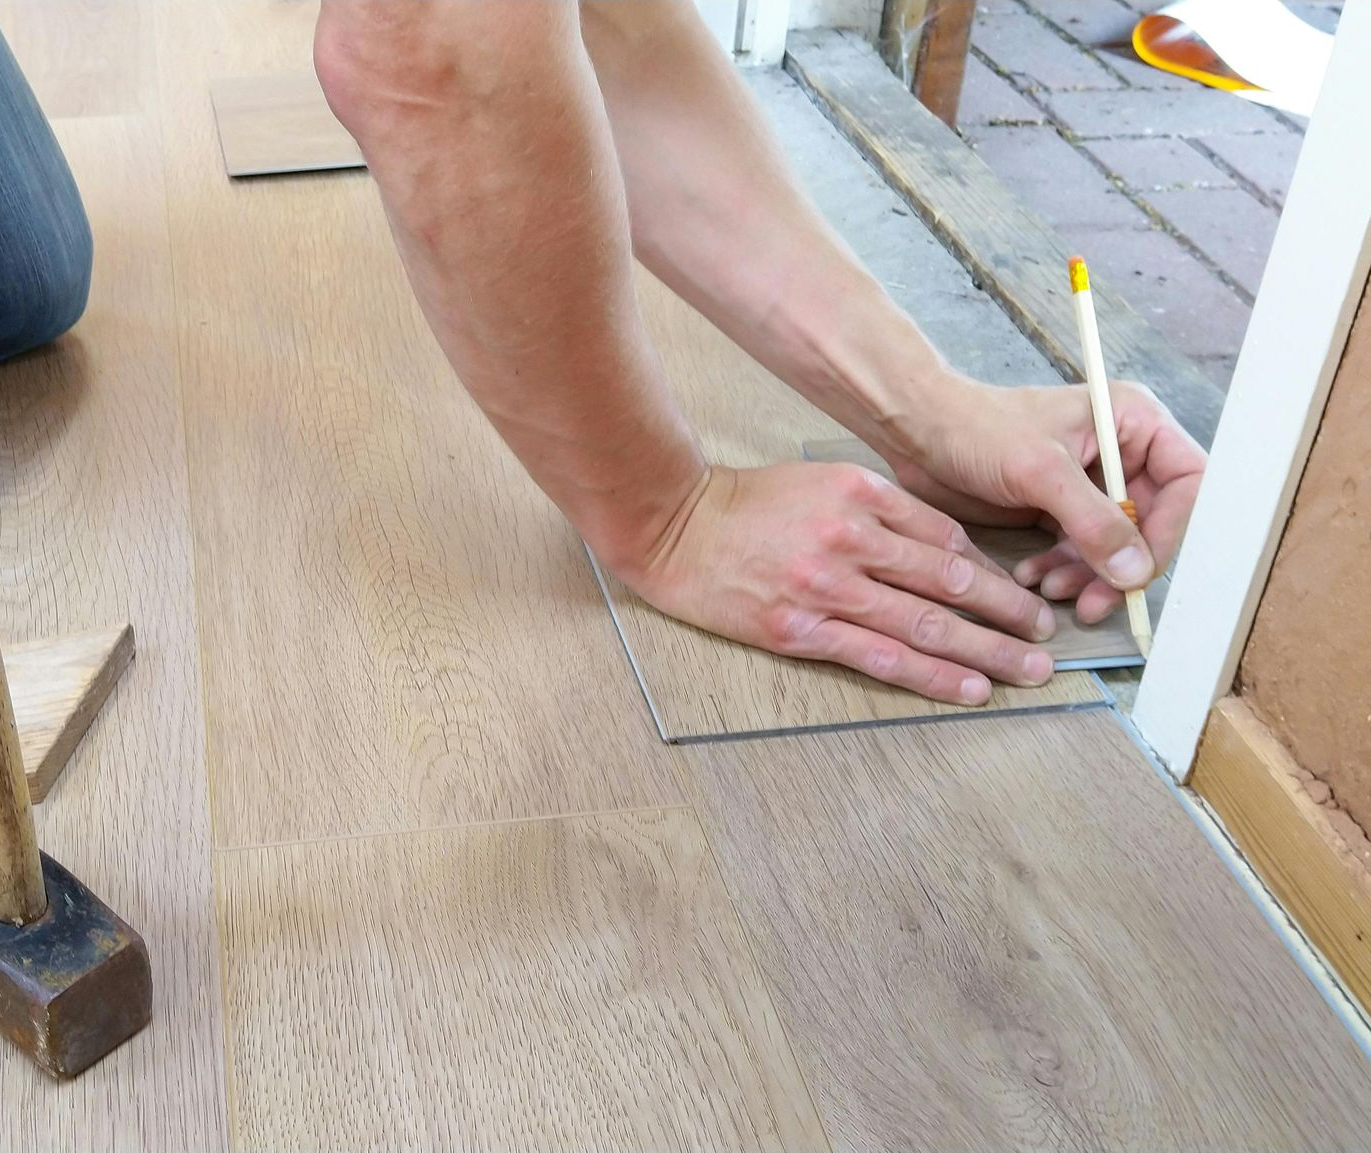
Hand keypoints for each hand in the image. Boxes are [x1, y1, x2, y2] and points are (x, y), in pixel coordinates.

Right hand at [621, 462, 1058, 704]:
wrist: (674, 526)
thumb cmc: (749, 503)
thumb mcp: (821, 481)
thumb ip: (881, 509)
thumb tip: (945, 550)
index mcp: (861, 494)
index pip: (946, 538)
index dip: (993, 572)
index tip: (1020, 594)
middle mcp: (851, 538)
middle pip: (949, 581)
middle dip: (1007, 613)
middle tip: (1046, 637)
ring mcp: (826, 587)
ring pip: (925, 623)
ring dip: (986, 651)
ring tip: (1027, 670)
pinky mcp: (799, 630)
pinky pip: (880, 657)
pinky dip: (931, 675)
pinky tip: (968, 688)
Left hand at [879, 378, 1205, 622]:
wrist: (920, 431)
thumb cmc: (977, 428)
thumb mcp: (1041, 472)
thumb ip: (1094, 521)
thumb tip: (1136, 572)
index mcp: (1133, 422)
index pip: (1187, 482)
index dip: (1171, 530)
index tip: (1139, 570)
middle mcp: (1121, 452)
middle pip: (1152, 524)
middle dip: (1120, 566)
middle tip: (1093, 602)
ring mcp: (1091, 484)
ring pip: (1114, 546)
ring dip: (1087, 575)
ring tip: (1050, 589)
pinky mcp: (1060, 508)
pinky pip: (1079, 552)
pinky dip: (1062, 570)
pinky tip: (1032, 578)